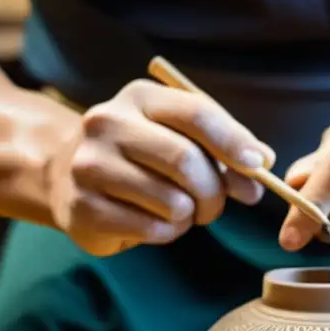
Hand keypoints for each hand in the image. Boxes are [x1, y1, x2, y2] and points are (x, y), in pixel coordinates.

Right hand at [47, 79, 275, 255]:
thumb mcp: (180, 136)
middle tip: (216, 206)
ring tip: (178, 211)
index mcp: (139, 98)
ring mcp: (90, 165)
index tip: (258, 166)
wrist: (65, 173)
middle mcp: (108, 123)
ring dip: (189, 216)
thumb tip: (264, 163)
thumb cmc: (141, 156)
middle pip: (186, 161)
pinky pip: (152, 229)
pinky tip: (155, 223)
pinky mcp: (82, 207)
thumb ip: (224, 146)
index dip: (234, 141)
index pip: (196, 113)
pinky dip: (167, 233)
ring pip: (173, 201)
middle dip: (214, 192)